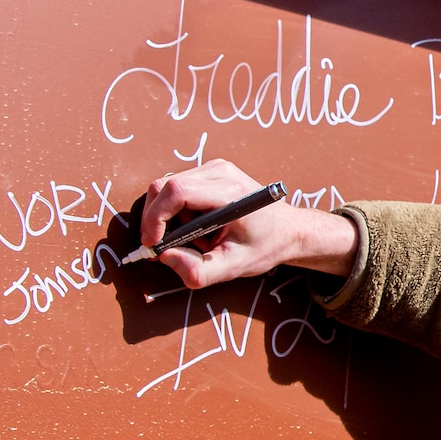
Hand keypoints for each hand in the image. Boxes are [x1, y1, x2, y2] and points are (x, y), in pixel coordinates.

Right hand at [140, 159, 358, 288]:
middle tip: (170, 248)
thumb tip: (165, 257)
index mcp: (230, 192)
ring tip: (198, 240)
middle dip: (157, 221)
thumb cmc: (265, 246)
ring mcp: (214, 168)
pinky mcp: (209, 172)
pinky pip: (176, 190)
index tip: (153, 244)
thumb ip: (198, 271)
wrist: (288, 229)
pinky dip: (177, 213)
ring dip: (170, 219)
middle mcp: (221, 172)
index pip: (177, 191)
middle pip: (163, 187)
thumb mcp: (234, 267)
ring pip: (166, 189)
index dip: (155, 218)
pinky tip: (199, 229)